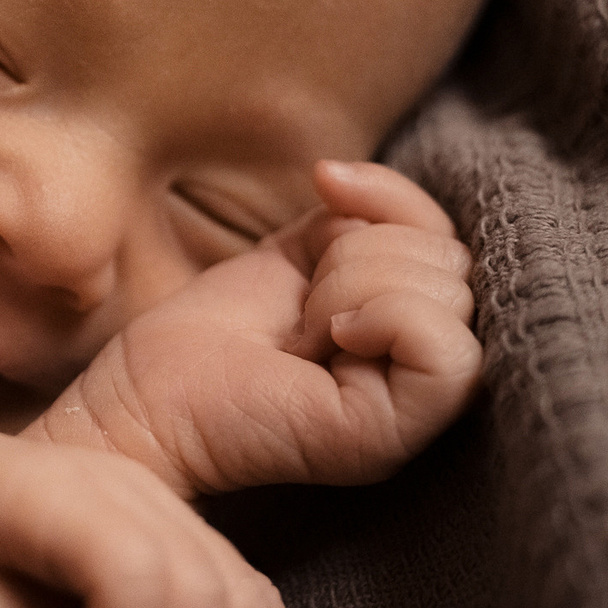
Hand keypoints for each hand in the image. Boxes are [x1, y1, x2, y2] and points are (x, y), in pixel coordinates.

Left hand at [28, 161, 481, 497]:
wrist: (154, 394)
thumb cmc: (220, 331)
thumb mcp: (302, 248)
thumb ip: (356, 213)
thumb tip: (336, 173)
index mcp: (414, 324)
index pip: (450, 238)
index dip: (390, 199)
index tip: (324, 193)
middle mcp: (426, 367)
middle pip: (452, 262)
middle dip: (358, 253)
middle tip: (301, 306)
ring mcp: (419, 408)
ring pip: (448, 298)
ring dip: (351, 287)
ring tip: (303, 330)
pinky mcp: (396, 433)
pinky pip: (448, 353)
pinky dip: (387, 320)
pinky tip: (328, 338)